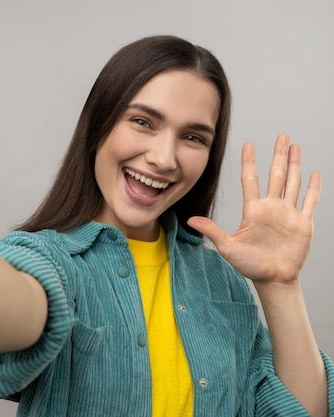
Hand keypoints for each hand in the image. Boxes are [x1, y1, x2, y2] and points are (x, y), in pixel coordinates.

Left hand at [188, 134, 320, 284]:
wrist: (272, 279)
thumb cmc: (249, 264)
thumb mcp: (227, 246)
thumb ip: (212, 231)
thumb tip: (190, 220)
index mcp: (253, 210)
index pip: (250, 180)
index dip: (250, 162)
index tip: (249, 144)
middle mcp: (271, 207)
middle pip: (276, 175)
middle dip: (278, 155)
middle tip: (281, 136)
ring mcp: (287, 213)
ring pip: (292, 182)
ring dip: (295, 165)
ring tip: (295, 147)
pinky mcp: (302, 223)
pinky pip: (309, 201)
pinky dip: (313, 188)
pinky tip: (313, 173)